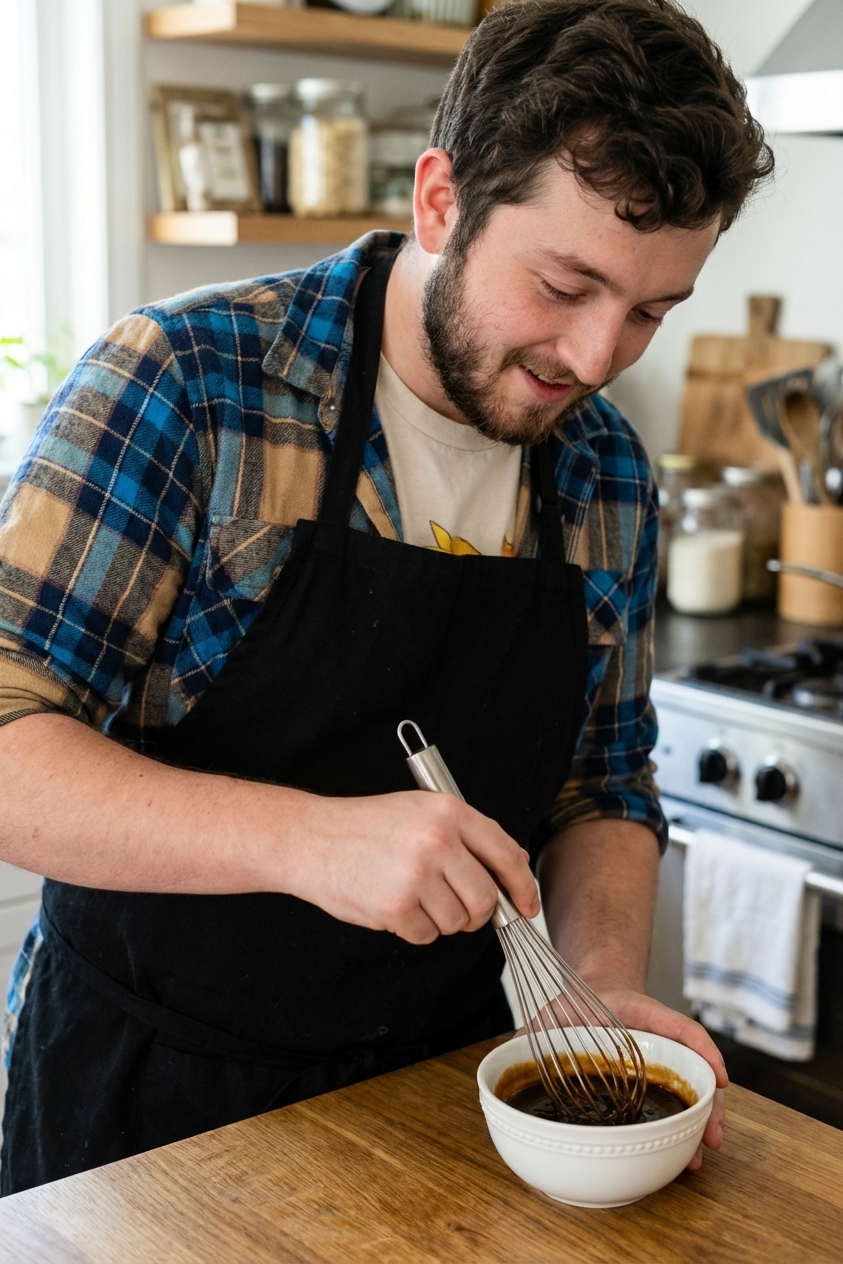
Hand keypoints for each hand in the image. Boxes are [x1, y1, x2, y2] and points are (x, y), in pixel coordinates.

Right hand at [286, 789, 539, 944]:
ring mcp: (417, 874)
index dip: (523, 887)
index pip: (507, 855)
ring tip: (410, 895)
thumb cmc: (364, 826)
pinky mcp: (396, 906)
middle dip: (476, 913)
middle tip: (454, 906)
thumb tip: (513, 870)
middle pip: (486, 899)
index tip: (528, 906)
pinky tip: (392, 904)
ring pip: (457, 921)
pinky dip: (413, 928)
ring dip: (439, 919)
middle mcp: (438, 840)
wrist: (310, 838)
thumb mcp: (420, 812)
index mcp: (450, 812)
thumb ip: (466, 836)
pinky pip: (427, 935)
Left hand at [515, 987, 725, 1166]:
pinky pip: (674, 1104)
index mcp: (638, 1014)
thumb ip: (539, 1025)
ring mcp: (660, 1062)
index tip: (719, 1078)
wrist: (593, 995)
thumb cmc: (580, 1003)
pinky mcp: (654, 1083)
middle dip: (708, 1106)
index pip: (677, 1025)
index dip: (701, 1050)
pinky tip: (684, 1155)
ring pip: (691, 1093)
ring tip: (698, 1158)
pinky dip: (683, 1129)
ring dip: (700, 1125)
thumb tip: (516, 1044)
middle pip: (695, 1070)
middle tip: (712, 1137)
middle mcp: (658, 1040)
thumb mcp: (558, 1008)